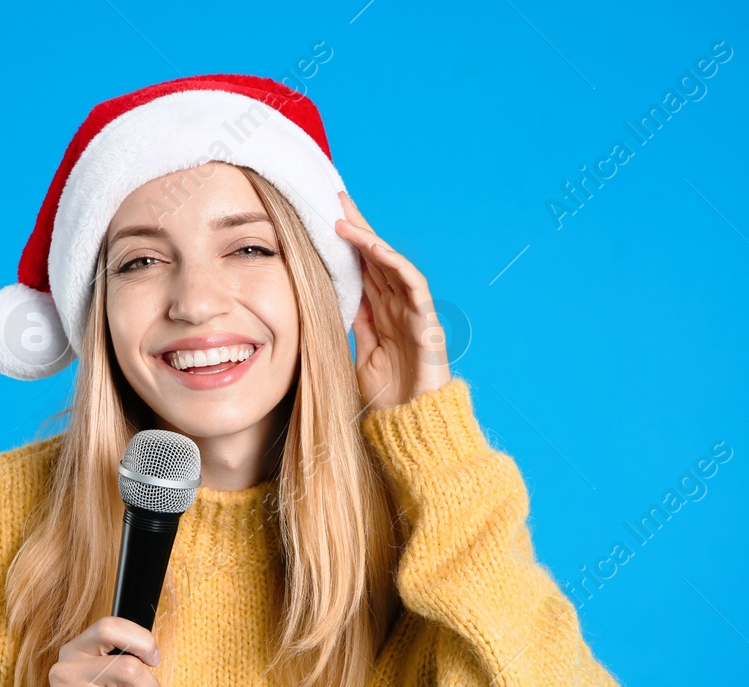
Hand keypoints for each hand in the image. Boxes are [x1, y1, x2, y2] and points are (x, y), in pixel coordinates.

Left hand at [334, 191, 451, 411]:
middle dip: (355, 228)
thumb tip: (327, 302)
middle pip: (374, 258)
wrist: (412, 425)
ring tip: (344, 218)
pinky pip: (413, 284)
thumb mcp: (357, 356)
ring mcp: (413, 311)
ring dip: (368, 239)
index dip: (344, 246)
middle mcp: (396, 306)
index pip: (360, 270)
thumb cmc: (387, 398)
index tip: (321, 220)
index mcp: (379, 314)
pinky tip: (375, 248)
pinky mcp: (427, 320)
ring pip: (391, 264)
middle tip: (334, 199)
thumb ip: (350, 327)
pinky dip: (395, 263)